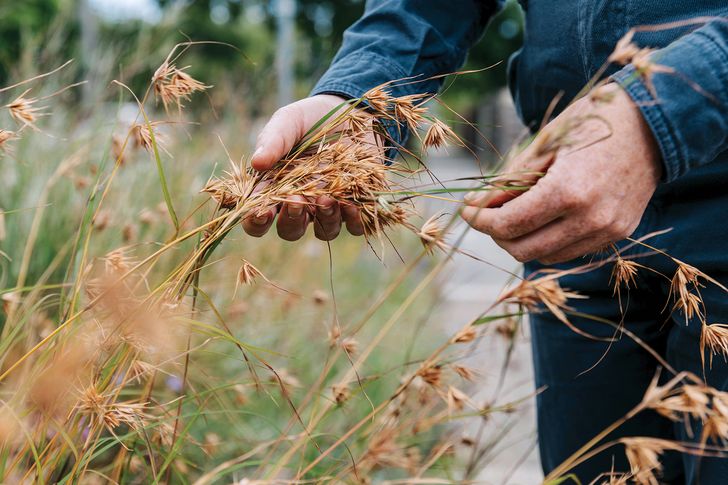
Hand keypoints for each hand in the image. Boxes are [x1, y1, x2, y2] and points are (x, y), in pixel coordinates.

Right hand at [242, 94, 366, 240]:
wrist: (354, 113)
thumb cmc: (312, 119)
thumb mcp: (289, 122)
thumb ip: (273, 141)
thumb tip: (256, 163)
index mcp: (276, 188)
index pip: (258, 218)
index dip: (257, 221)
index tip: (263, 211)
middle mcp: (302, 204)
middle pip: (290, 230)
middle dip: (292, 220)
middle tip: (296, 200)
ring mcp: (330, 208)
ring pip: (324, 231)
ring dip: (324, 220)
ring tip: (327, 199)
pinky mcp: (357, 205)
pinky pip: (355, 226)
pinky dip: (354, 220)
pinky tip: (354, 204)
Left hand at [461, 83, 661, 263]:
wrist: (653, 122)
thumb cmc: (592, 123)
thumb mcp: (543, 144)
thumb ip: (509, 181)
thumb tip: (477, 206)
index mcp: (568, 191)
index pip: (509, 225)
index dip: (480, 220)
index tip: (466, 209)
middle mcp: (590, 219)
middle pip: (523, 250)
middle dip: (497, 234)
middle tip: (486, 214)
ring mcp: (608, 231)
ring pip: (546, 257)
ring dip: (522, 241)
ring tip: (514, 213)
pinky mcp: (619, 234)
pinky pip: (570, 251)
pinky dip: (549, 241)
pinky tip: (542, 218)